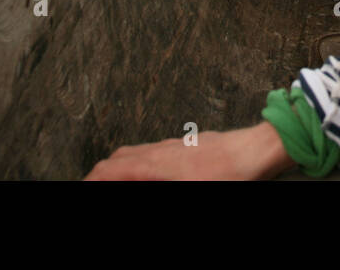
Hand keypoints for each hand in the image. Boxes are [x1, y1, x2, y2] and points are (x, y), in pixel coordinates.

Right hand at [84, 121, 295, 180]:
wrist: (256, 150)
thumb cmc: (229, 175)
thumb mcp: (187, 195)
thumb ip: (152, 191)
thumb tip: (137, 184)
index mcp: (153, 165)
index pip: (109, 170)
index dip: (91, 181)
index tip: (83, 187)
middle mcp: (159, 150)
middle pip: (117, 159)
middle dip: (101, 175)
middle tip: (94, 186)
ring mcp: (173, 145)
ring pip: (134, 152)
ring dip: (119, 168)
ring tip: (115, 182)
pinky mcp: (187, 146)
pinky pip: (151, 151)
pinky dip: (137, 163)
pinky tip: (148, 174)